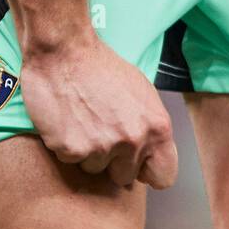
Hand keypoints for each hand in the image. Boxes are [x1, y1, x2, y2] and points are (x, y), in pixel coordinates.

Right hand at [20, 33, 178, 188]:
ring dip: (88, 152)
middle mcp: (133, 141)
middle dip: (114, 161)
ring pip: (96, 170)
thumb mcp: (142, 92)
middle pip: (125, 177)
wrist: (65, 51)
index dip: (148, 170)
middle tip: (101, 130)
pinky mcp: (72, 150)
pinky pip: (71, 161)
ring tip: (83, 120)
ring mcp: (102, 148)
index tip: (137, 164)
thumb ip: (150, 126)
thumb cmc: (102, 67)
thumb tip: (152, 153)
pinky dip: (67, 145)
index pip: (164, 176)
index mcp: (157, 127)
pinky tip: (67, 120)